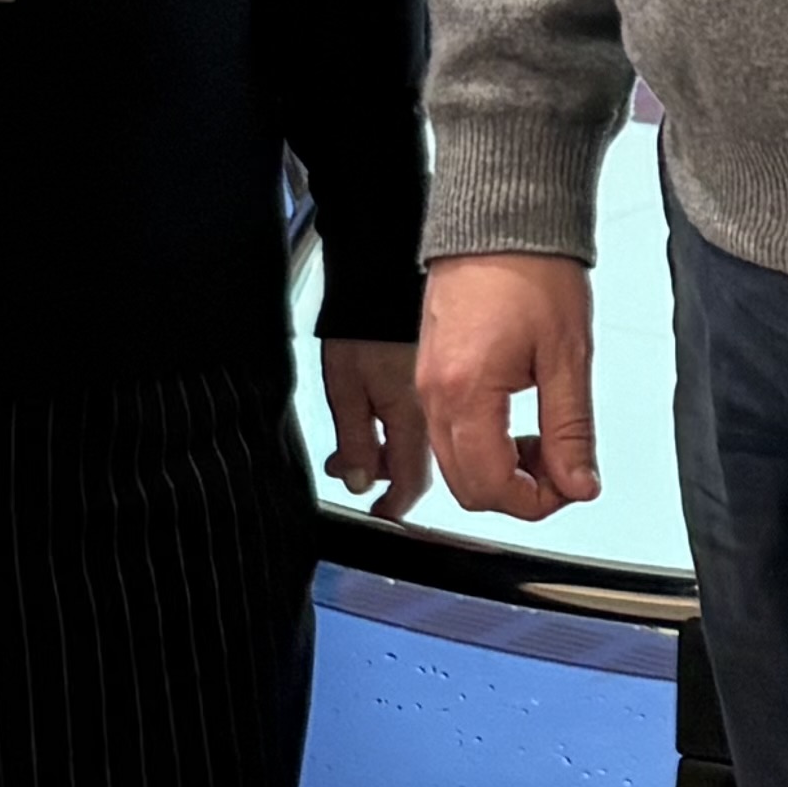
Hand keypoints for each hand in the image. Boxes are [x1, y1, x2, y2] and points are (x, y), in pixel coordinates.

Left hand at [320, 335, 432, 521]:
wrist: (387, 273)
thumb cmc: (364, 320)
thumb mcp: (345, 386)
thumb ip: (354, 438)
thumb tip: (357, 481)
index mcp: (413, 416)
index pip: (411, 482)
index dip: (393, 506)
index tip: (379, 514)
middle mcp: (436, 408)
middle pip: (415, 463)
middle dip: (381, 474)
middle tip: (350, 468)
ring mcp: (442, 388)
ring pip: (418, 438)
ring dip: (385, 448)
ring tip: (353, 440)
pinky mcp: (440, 368)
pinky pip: (422, 411)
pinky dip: (396, 421)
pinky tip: (376, 408)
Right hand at [418, 254, 596, 519]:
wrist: (502, 216)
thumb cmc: (533, 268)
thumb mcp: (569, 356)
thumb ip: (571, 431)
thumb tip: (579, 485)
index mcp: (466, 391)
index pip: (491, 487)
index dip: (537, 502)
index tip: (571, 487)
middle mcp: (434, 393)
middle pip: (466, 487)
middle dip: (517, 492)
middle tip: (561, 467)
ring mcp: (425, 383)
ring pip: (454, 464)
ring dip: (499, 470)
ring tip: (542, 440)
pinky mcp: (428, 372)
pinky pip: (447, 433)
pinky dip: (483, 444)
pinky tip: (516, 421)